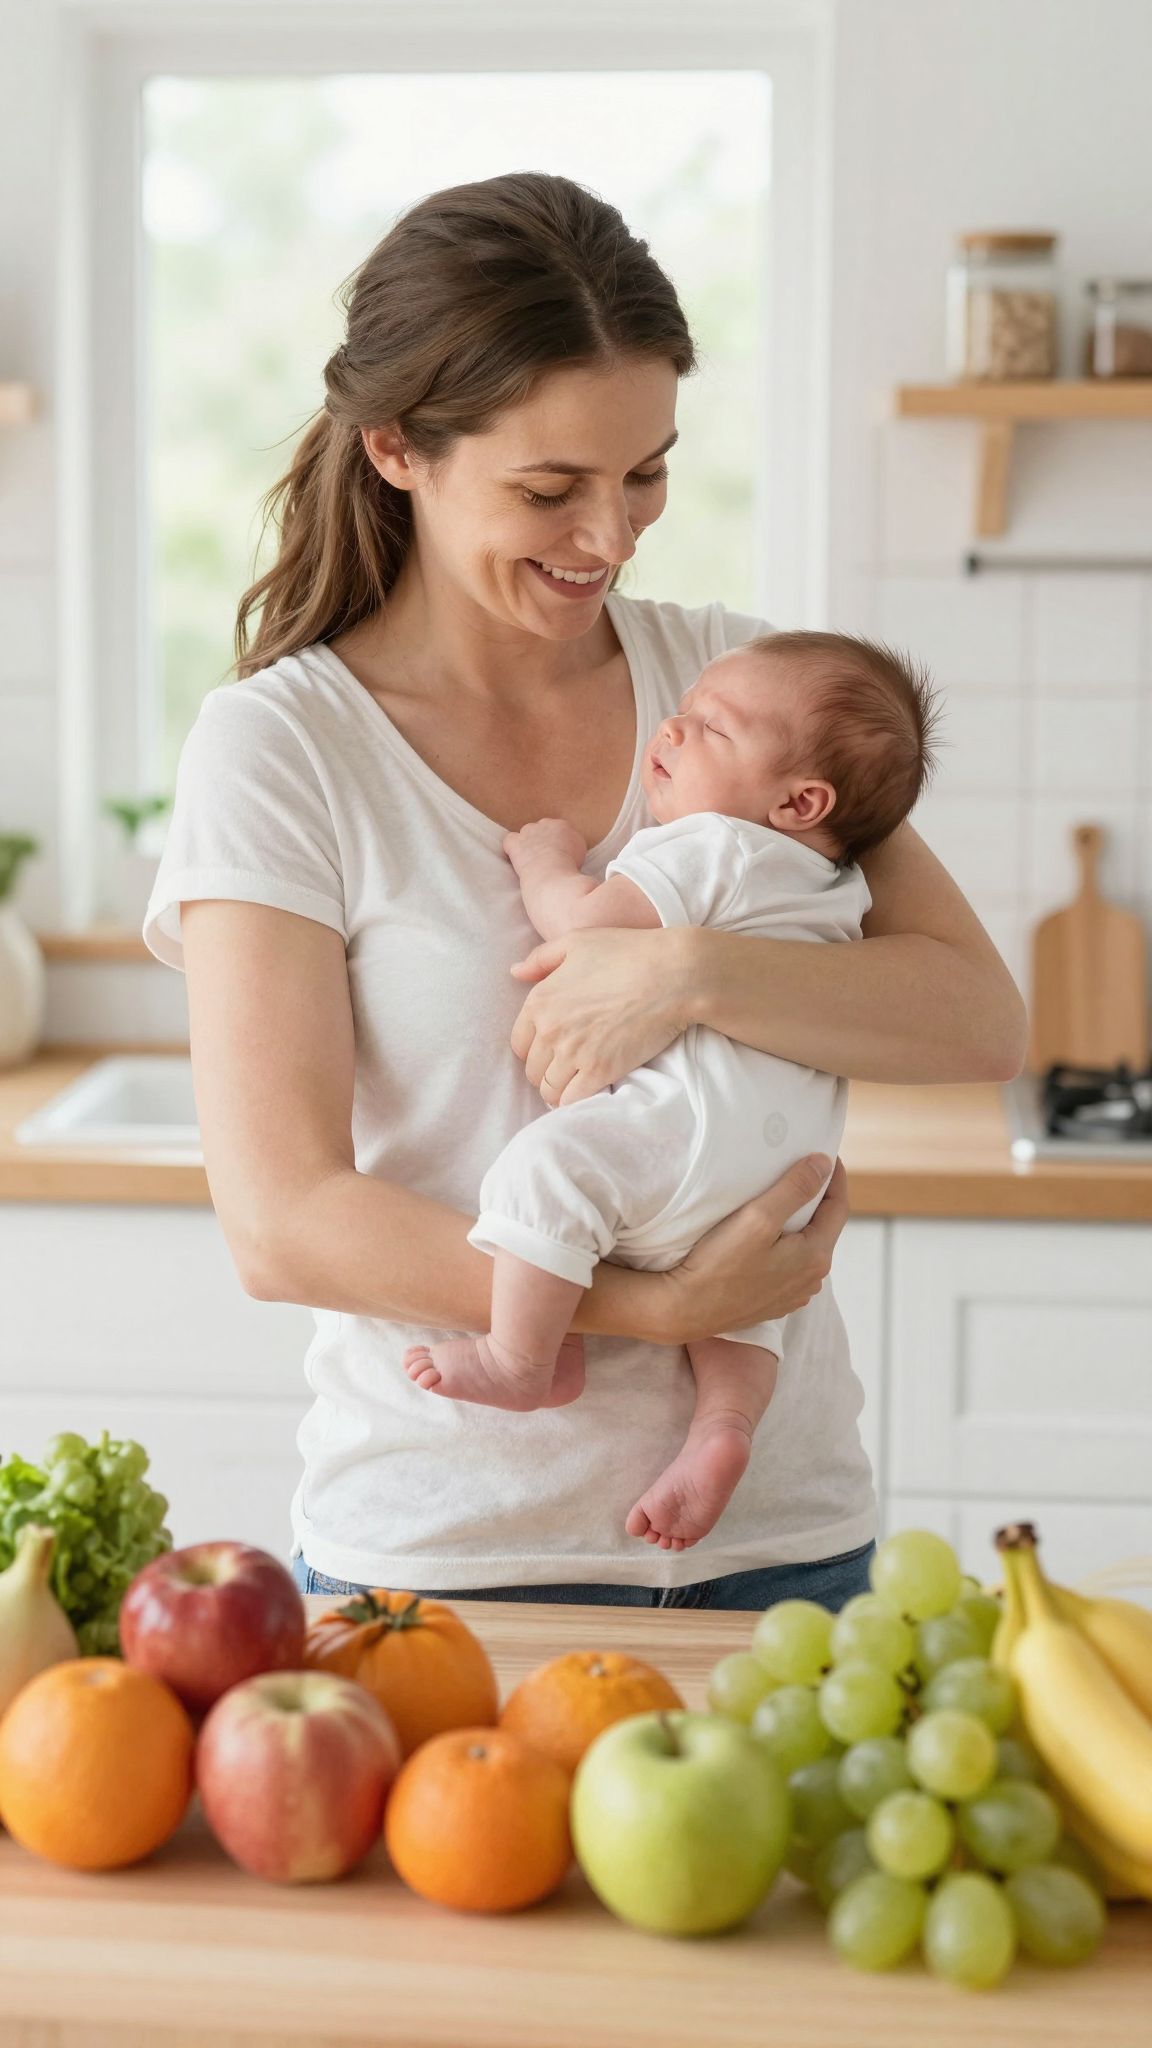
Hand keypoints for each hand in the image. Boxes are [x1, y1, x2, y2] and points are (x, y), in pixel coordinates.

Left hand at [503, 818, 587, 875]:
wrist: (551, 871)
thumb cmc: (569, 866)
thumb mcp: (582, 853)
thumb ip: (575, 844)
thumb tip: (571, 847)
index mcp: (563, 825)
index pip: (559, 829)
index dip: (557, 842)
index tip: (558, 853)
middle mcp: (545, 823)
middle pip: (542, 829)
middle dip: (542, 840)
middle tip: (545, 857)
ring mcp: (528, 832)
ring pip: (526, 833)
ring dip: (528, 844)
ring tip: (532, 860)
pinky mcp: (515, 842)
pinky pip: (510, 840)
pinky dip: (511, 847)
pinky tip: (515, 857)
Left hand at [510, 925, 693, 1105]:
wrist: (673, 974)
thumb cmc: (628, 952)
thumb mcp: (577, 941)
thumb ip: (541, 959)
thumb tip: (515, 972)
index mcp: (540, 1000)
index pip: (519, 1043)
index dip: (534, 1049)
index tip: (550, 1051)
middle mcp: (550, 1030)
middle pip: (533, 1070)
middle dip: (546, 1071)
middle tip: (565, 1069)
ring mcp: (574, 1053)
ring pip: (549, 1089)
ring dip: (559, 1090)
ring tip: (574, 1084)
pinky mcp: (600, 1071)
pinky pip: (571, 1100)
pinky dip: (574, 1101)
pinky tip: (584, 1093)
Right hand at [651, 1156, 848, 1344]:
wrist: (686, 1309)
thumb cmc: (719, 1264)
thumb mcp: (758, 1218)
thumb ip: (795, 1189)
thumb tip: (824, 1164)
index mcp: (815, 1257)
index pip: (839, 1207)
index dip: (835, 1177)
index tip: (826, 1154)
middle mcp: (812, 1279)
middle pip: (824, 1228)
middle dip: (816, 1200)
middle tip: (801, 1173)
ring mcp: (794, 1294)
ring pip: (806, 1249)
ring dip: (800, 1225)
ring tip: (782, 1202)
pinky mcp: (775, 1302)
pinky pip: (789, 1266)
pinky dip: (786, 1246)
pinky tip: (765, 1238)